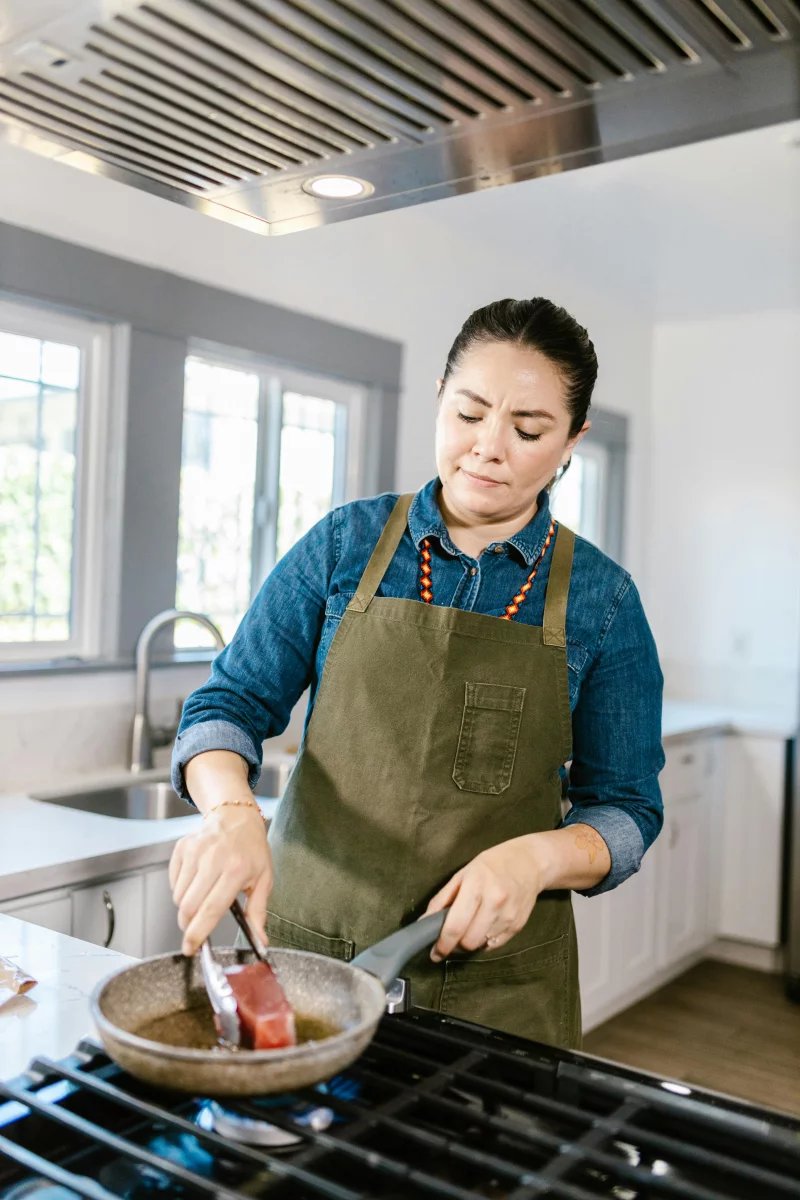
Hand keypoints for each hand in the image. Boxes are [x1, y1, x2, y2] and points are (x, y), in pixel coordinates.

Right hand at [169, 804, 272, 955]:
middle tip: (196, 926)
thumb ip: (258, 913)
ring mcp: (195, 852)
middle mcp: (213, 860)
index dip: (198, 933)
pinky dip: (181, 889)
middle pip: (189, 907)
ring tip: (204, 894)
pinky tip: (197, 879)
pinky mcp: (182, 847)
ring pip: (178, 897)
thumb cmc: (252, 849)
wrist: (236, 817)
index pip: (211, 909)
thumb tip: (261, 941)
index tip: (190, 948)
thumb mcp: (263, 879)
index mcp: (236, 870)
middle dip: (188, 924)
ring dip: (186, 906)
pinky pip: (173, 882)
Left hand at [424, 835, 548, 960]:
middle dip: (456, 944)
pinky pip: (495, 944)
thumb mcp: (462, 874)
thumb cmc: (491, 865)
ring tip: (470, 926)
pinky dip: (485, 940)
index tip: (435, 952)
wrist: (530, 862)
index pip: (455, 926)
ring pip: (481, 945)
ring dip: (471, 941)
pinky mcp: (518, 926)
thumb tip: (424, 923)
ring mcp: (508, 915)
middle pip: (469, 941)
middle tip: (452, 936)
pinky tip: (484, 925)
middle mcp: (494, 902)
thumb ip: (442, 899)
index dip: (442, 944)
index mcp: (476, 886)